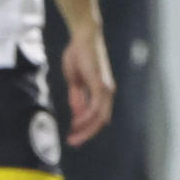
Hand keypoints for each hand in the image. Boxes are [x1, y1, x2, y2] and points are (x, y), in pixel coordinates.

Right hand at [61, 29, 114, 146]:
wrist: (83, 37)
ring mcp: (105, 88)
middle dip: (86, 134)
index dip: (86, 128)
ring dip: (86, 128)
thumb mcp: (75, 80)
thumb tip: (77, 112)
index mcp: (101, 92)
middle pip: (100, 121)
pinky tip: (77, 122)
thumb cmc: (79, 54)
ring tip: (73, 136)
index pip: (97, 116)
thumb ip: (77, 96)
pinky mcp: (100, 83)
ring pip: (99, 117)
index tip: (73, 136)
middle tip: (72, 143)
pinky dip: (87, 116)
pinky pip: (96, 106)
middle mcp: (107, 92)